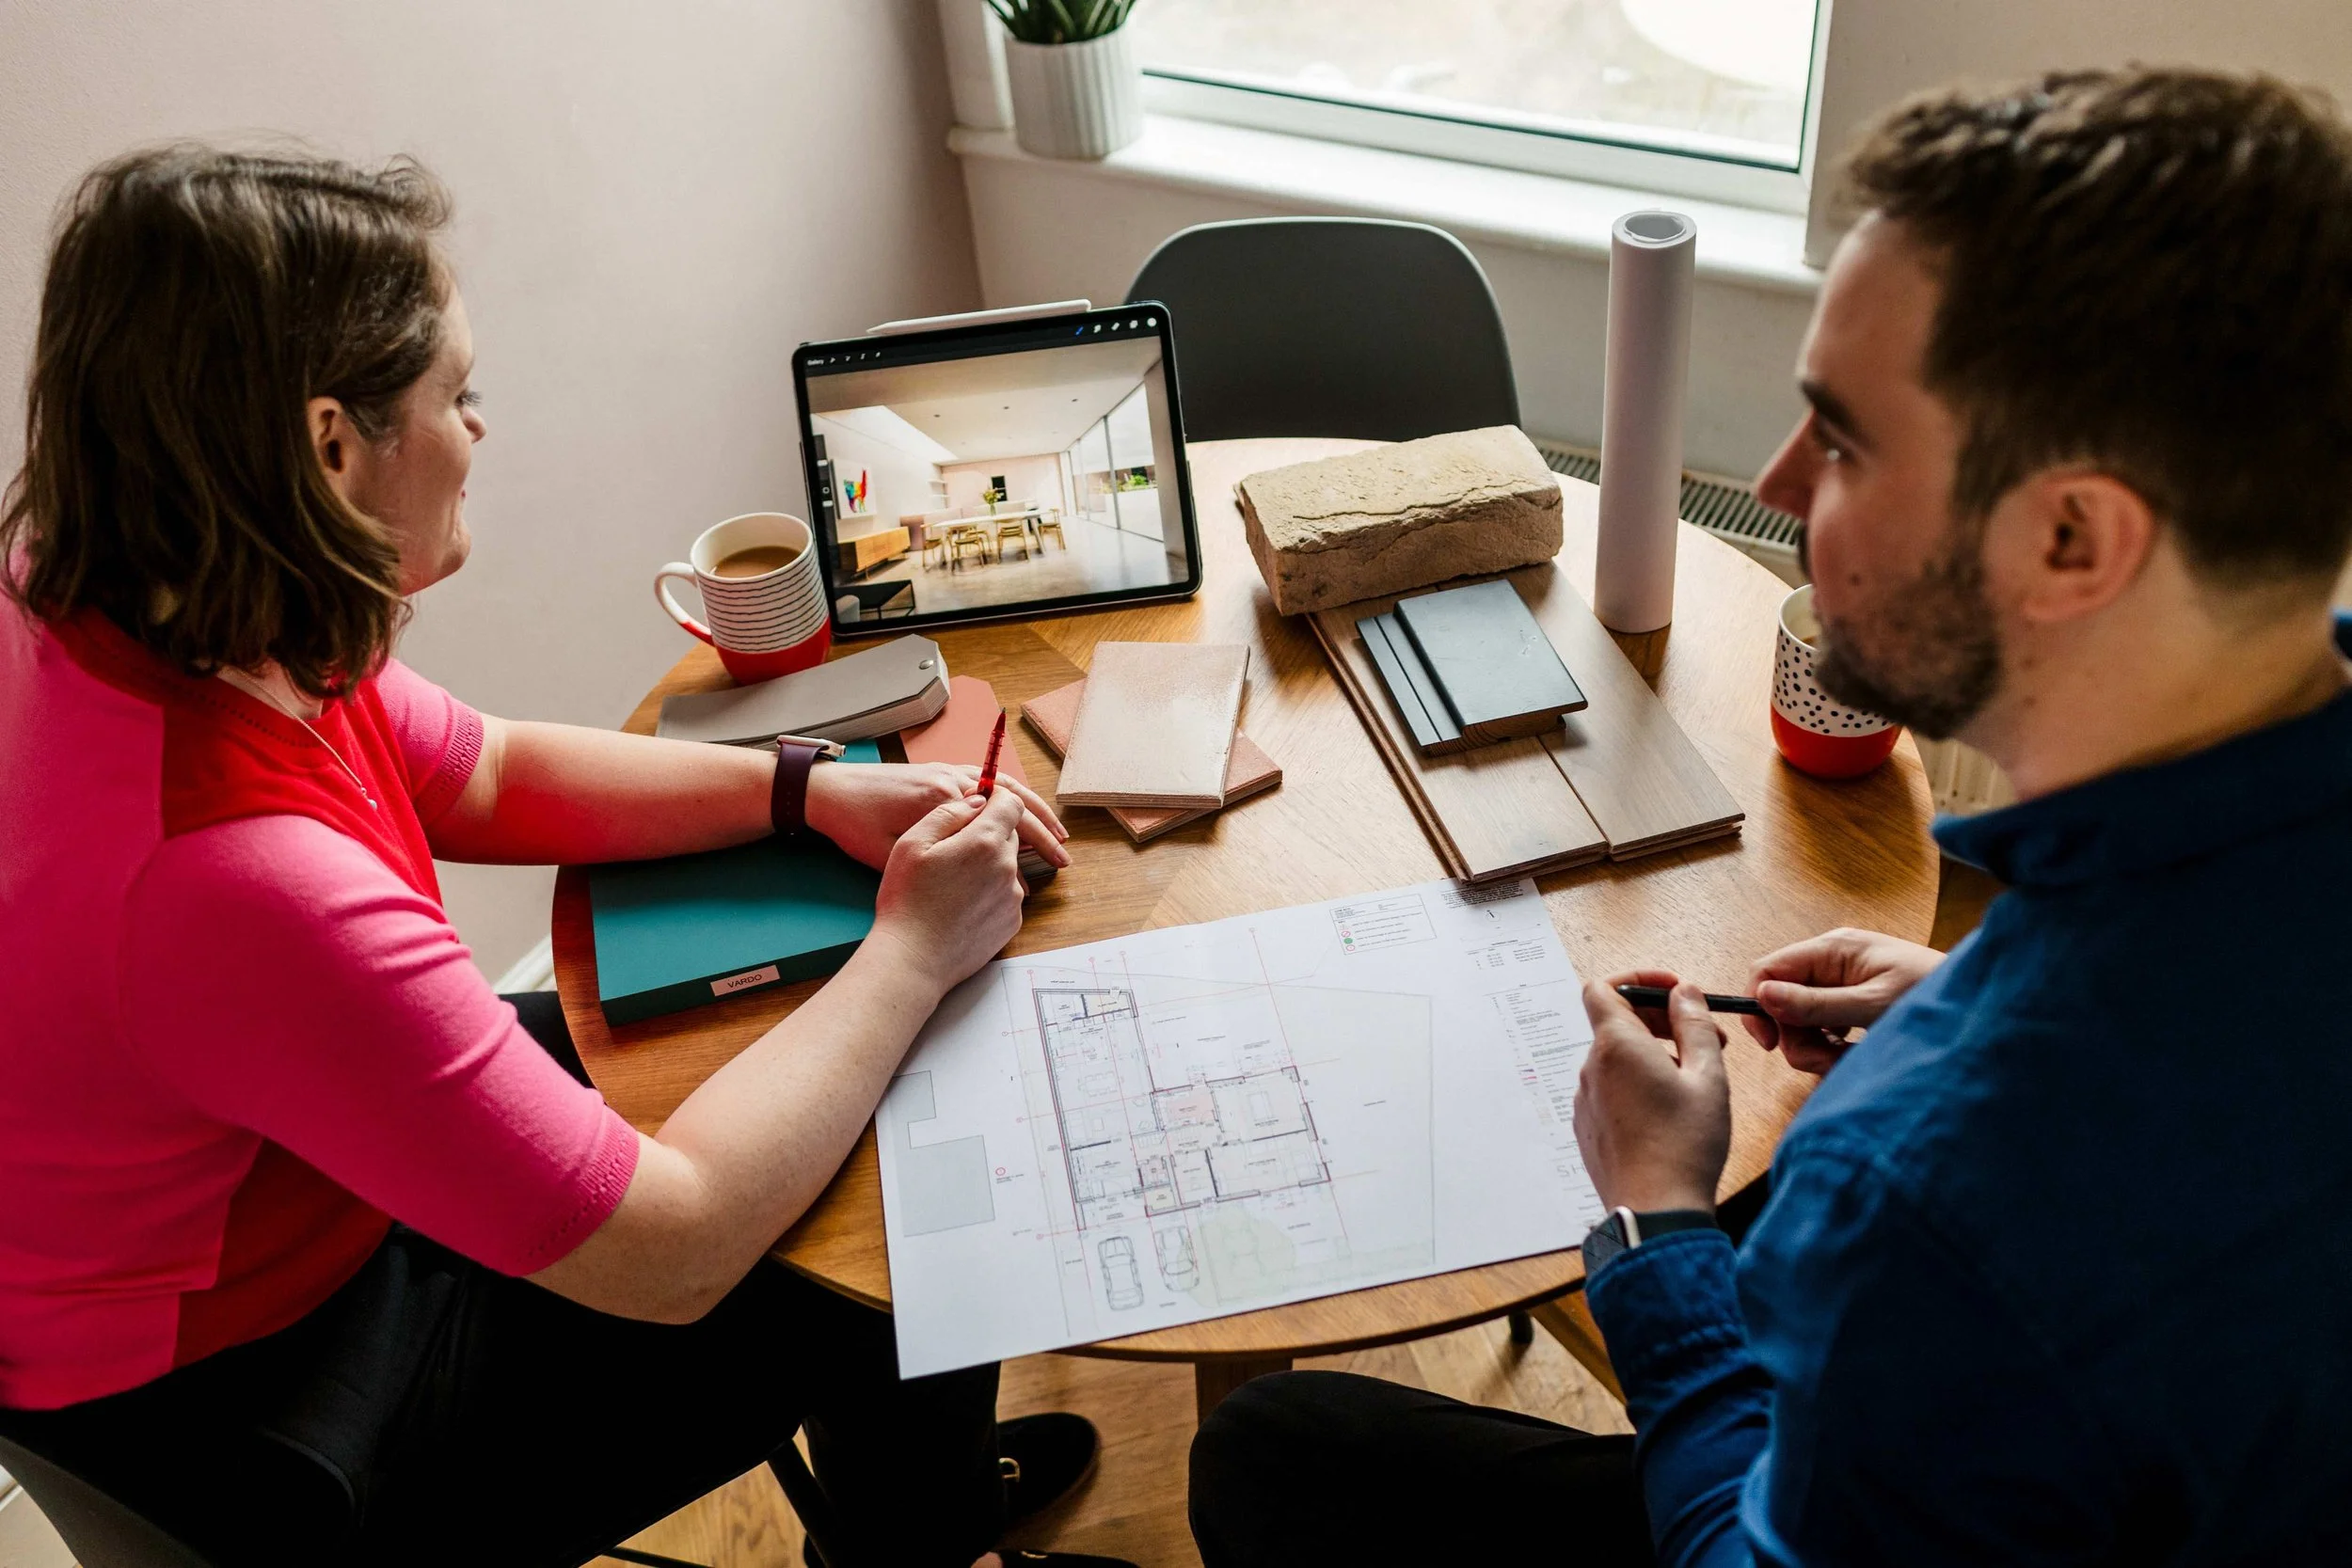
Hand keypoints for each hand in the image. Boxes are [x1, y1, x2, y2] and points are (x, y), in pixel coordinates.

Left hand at [804, 761, 1067, 871]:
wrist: (829, 791)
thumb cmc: (855, 826)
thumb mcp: (893, 850)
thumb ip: (938, 854)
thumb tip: (981, 868)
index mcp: (945, 800)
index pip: (1003, 819)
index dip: (1032, 843)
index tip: (1051, 865)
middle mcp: (952, 780)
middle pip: (1012, 799)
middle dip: (1043, 827)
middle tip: (1064, 852)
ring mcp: (946, 772)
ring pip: (1004, 785)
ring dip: (1031, 807)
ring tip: (1054, 829)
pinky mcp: (938, 772)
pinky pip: (986, 779)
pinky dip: (1008, 793)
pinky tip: (1018, 808)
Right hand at [867, 787, 1029, 996]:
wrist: (913, 958)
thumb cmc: (906, 899)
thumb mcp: (913, 842)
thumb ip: (948, 813)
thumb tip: (977, 801)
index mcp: (985, 841)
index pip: (1010, 802)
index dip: (993, 800)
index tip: (977, 807)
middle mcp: (1007, 867)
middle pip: (1009, 834)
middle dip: (987, 834)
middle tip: (953, 850)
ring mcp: (1013, 897)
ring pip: (1007, 865)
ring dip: (988, 865)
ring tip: (953, 883)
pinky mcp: (1012, 921)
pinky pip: (1005, 894)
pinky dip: (989, 893)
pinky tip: (961, 904)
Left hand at [1574, 973, 1731, 1213]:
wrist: (1655, 1213)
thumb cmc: (1685, 1146)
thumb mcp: (1707, 1076)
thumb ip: (1695, 1025)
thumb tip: (1685, 993)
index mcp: (1616, 1046)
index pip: (1603, 987)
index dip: (1638, 981)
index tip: (1674, 992)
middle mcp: (1591, 1069)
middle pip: (1616, 1022)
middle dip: (1660, 1020)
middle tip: (1705, 1039)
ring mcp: (1585, 1100)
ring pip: (1617, 1059)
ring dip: (1653, 1054)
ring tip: (1696, 1077)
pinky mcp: (1589, 1128)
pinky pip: (1611, 1090)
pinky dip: (1638, 1083)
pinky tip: (1672, 1108)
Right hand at [1741, 928, 1941, 1074]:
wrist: (1983, 1009)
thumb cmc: (1934, 996)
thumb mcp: (1873, 1005)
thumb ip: (1817, 1004)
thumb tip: (1763, 996)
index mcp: (1833, 949)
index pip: (1768, 970)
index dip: (1759, 1007)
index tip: (1772, 1045)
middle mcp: (1832, 962)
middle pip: (1782, 1002)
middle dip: (1798, 1038)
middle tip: (1827, 1063)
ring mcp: (1842, 982)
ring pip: (1801, 1021)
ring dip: (1817, 1049)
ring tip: (1849, 1061)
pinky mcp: (1853, 1002)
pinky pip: (1823, 1028)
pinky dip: (1833, 1048)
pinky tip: (1856, 1055)